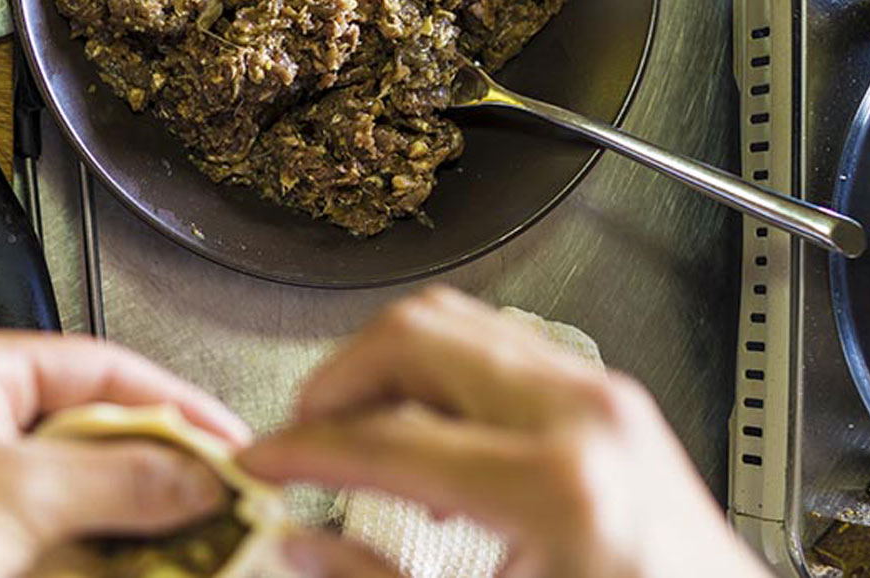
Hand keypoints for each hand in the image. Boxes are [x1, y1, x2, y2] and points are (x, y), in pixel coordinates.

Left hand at [0, 330, 250, 577]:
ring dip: (126, 512)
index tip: (228, 444)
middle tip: (218, 499)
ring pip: (66, 483)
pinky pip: (37, 527)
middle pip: (86, 423)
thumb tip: (192, 472)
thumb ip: (118, 478)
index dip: (172, 402)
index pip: (95, 364)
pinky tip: (126, 565)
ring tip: (189, 538)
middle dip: (156, 463)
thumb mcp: (15, 499)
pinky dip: (85, 545)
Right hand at [241, 287, 769, 577]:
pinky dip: (436, 374)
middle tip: (299, 433)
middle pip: (413, 336)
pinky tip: (424, 439)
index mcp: (554, 485)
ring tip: (353, 433)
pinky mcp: (610, 399)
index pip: (385, 436)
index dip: (301, 450)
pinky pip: (496, 345)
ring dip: (384, 368)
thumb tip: (301, 547)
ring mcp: (603, 397)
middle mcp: (583, 418)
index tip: (259, 465)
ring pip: (453, 321)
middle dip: (335, 381)